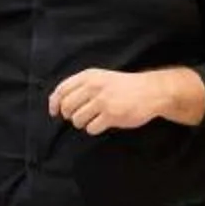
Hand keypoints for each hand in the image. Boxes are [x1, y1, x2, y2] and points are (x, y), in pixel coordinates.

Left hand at [51, 66, 203, 133]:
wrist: (150, 91)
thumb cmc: (122, 86)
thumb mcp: (100, 78)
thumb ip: (81, 86)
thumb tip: (58, 104)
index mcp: (89, 76)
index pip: (61, 90)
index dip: (54, 103)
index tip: (55, 112)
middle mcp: (93, 87)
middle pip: (67, 107)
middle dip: (69, 115)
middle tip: (80, 116)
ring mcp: (102, 101)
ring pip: (77, 120)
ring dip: (82, 123)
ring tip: (94, 119)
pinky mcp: (111, 115)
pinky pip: (91, 128)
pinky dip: (94, 129)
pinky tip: (103, 123)